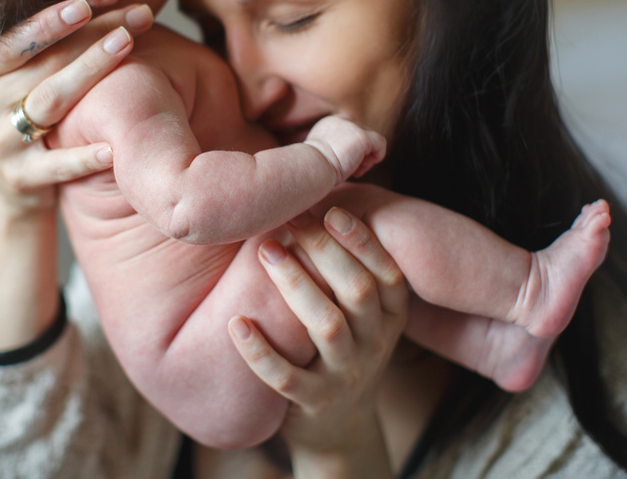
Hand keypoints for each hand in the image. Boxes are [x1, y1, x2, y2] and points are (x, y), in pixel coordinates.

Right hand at [0, 0, 153, 209]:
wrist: (9, 187)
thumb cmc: (30, 117)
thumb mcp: (25, 80)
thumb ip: (50, 47)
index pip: (19, 39)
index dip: (49, 22)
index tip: (86, 5)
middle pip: (45, 65)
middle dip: (90, 41)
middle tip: (131, 25)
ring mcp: (2, 140)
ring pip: (50, 102)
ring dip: (90, 75)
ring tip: (126, 51)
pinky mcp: (20, 177)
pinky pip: (55, 164)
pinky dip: (84, 156)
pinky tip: (114, 147)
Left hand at [228, 207, 407, 477]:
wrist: (342, 430)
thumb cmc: (343, 350)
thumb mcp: (362, 314)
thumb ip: (348, 269)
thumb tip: (315, 197)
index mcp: (390, 317)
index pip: (388, 272)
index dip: (361, 240)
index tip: (330, 208)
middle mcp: (375, 344)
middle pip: (358, 291)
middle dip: (323, 250)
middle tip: (286, 219)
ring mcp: (347, 375)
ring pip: (327, 326)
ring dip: (295, 284)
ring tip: (266, 250)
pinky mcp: (315, 402)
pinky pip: (286, 377)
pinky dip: (260, 351)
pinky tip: (236, 323)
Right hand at [304, 116, 386, 180]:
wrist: (309, 168)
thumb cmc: (312, 169)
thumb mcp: (323, 153)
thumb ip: (336, 147)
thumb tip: (351, 156)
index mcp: (330, 123)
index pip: (352, 133)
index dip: (352, 151)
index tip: (343, 165)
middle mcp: (342, 120)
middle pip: (364, 136)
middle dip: (361, 155)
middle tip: (351, 171)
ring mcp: (353, 126)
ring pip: (373, 142)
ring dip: (366, 159)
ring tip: (353, 171)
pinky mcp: (362, 136)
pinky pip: (381, 145)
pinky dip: (375, 159)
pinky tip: (359, 169)